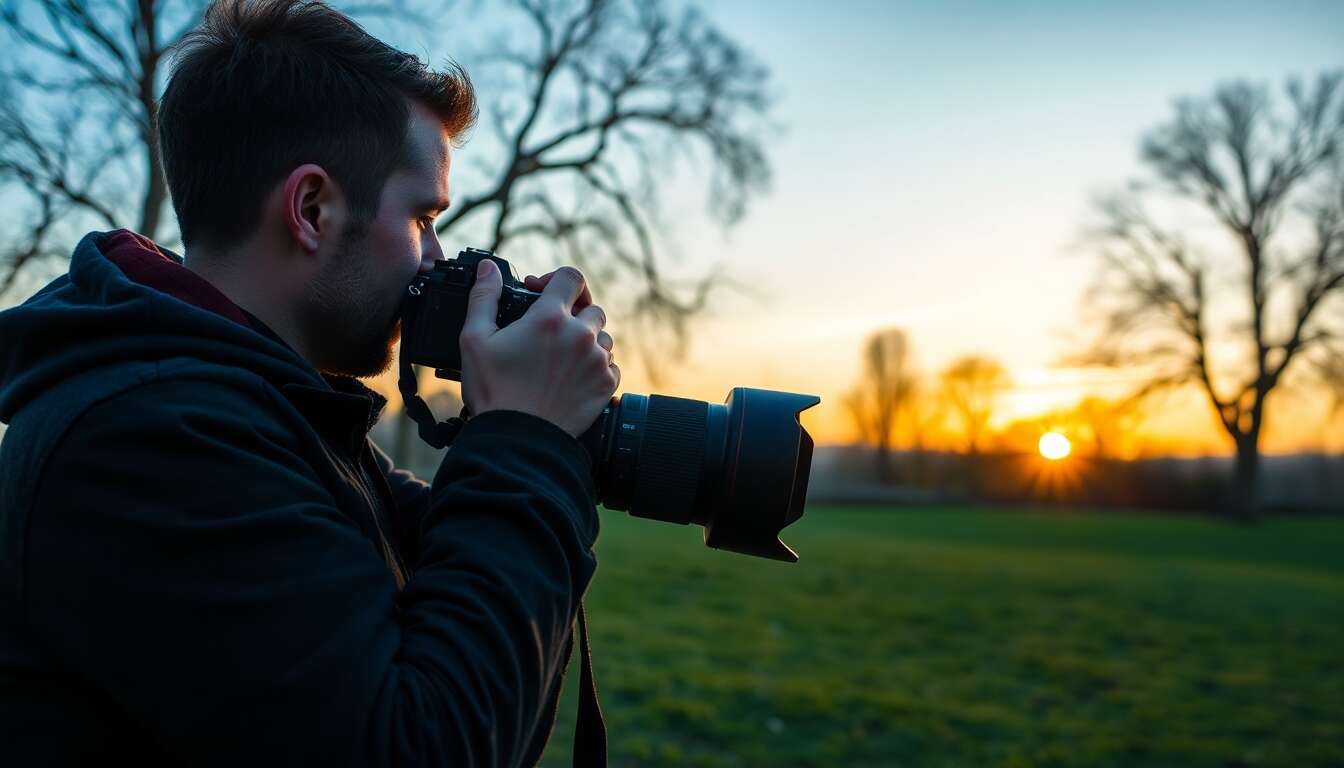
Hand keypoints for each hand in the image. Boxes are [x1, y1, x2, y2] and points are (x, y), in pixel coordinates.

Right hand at [460, 261, 618, 436]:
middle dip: (572, 313)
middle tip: (549, 331)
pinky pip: (610, 365)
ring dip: (585, 340)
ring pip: (602, 337)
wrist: (518, 440)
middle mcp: (581, 336)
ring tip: (559, 357)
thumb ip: (483, 297)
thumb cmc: (494, 392)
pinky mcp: (606, 385)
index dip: (555, 279)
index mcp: (550, 318)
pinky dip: (595, 366)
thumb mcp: (474, 339)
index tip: (542, 292)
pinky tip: (571, 377)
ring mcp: (597, 361)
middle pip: (590, 308)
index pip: (571, 277)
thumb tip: (488, 269)